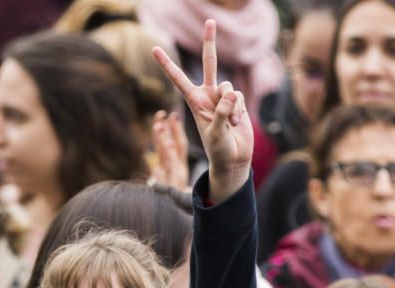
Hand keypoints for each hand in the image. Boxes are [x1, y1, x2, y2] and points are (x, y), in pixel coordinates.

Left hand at [153, 20, 252, 201]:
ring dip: (233, 106)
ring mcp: (223, 98)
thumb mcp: (216, 133)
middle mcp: (207, 95)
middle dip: (210, 42)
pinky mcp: (236, 102)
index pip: (178, 79)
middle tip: (210, 20)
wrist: (233, 159)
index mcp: (194, 102)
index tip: (154, 49)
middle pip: (209, 63)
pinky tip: (237, 124)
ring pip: (229, 85)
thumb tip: (230, 93)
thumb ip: (222, 112)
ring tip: (230, 124)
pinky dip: (240, 110)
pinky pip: (240, 97)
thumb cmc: (219, 150)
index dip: (167, 64)